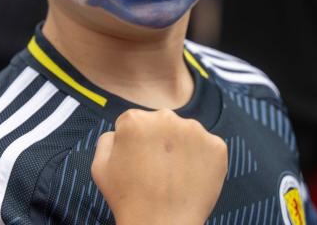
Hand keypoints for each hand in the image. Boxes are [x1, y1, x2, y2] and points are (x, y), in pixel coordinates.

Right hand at [91, 109, 227, 224]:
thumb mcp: (99, 166)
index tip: (137, 161)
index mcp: (134, 119)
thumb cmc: (128, 198)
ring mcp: (195, 131)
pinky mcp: (217, 147)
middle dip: (158, 140)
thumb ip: (107, 139)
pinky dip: (201, 159)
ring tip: (174, 175)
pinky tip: (190, 177)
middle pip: (161, 123)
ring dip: (181, 147)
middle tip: (156, 169)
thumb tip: (120, 132)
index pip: (135, 122)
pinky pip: (207, 147)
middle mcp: (166, 118)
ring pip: (185, 133)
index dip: (134, 143)